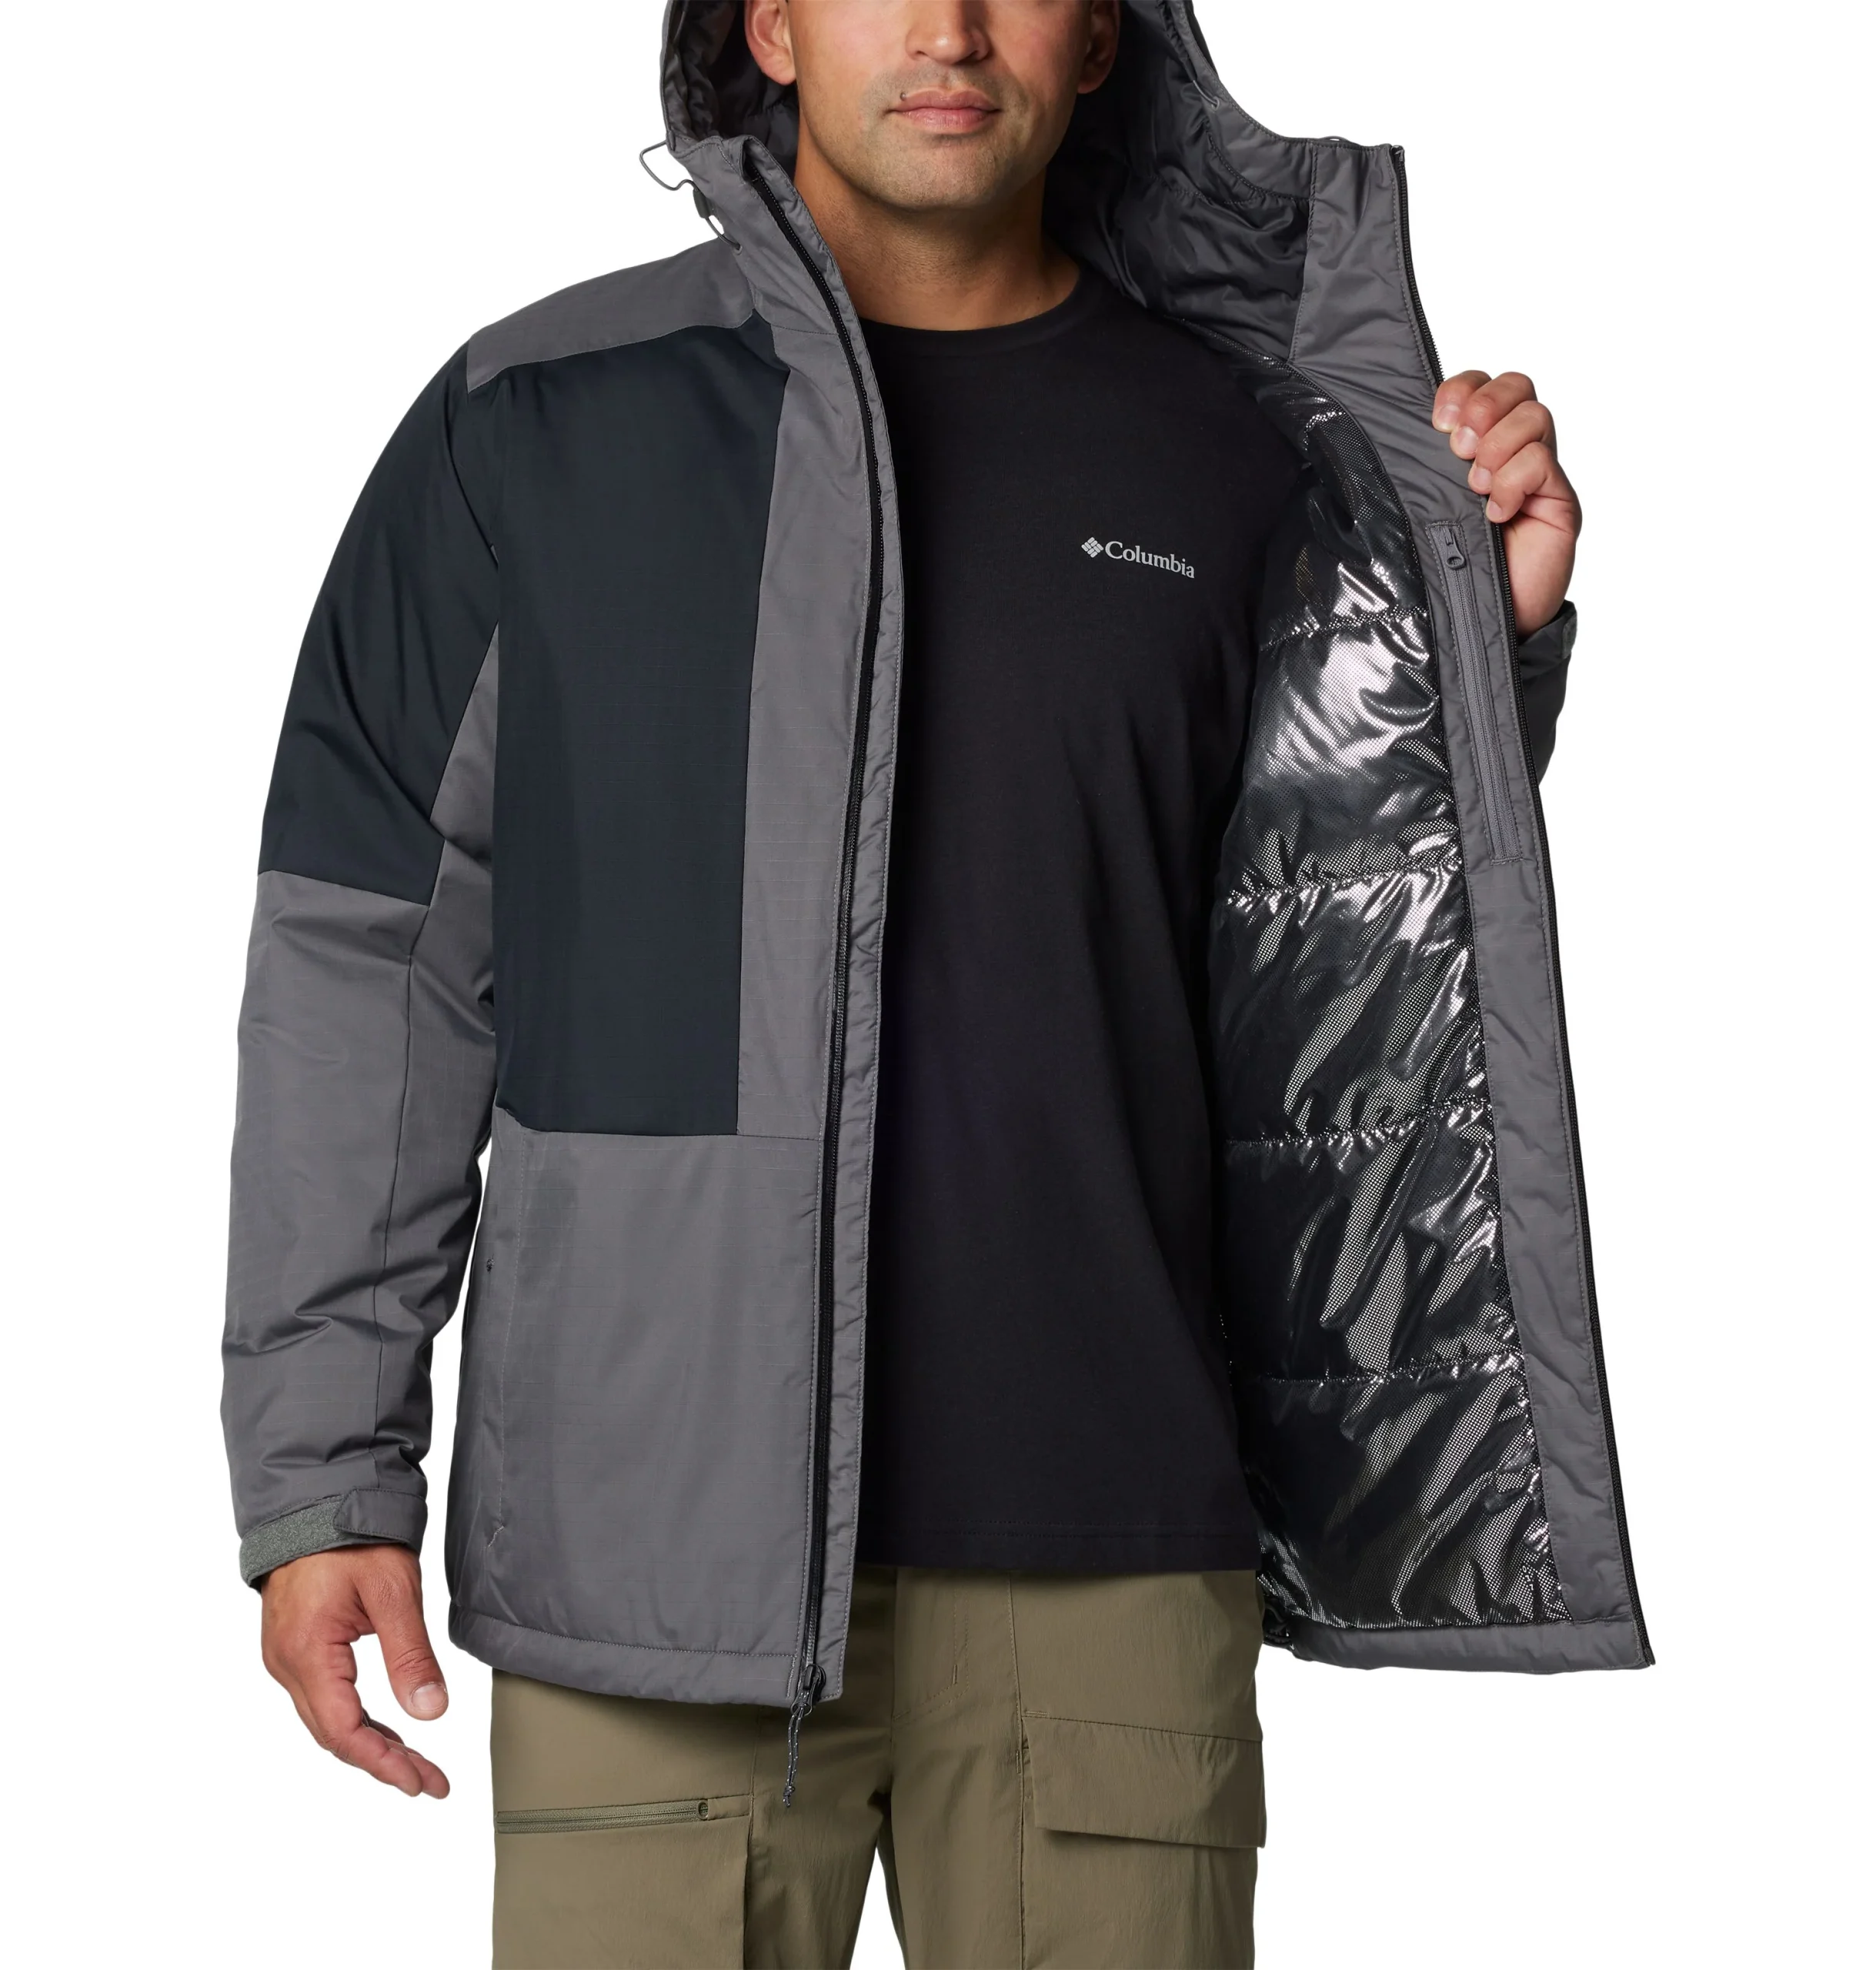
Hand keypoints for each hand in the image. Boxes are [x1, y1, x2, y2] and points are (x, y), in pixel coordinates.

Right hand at [260, 1545, 450, 1797]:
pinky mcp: (295, 1646)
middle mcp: (287, 1663)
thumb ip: (410, 1654)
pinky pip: (323, 1697)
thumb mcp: (392, 1590)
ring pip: (327, 1718)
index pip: (344, 1731)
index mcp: (307, 1653)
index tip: (420, 1783)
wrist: (316, 1494)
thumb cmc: (350, 1533)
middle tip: (430, 1781)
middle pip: (333, 1733)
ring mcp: (286, 1655)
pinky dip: (355, 1718)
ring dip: (370, 1742)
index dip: (383, 1763)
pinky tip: (386, 1726)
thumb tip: (431, 1713)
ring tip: (416, 1763)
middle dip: (383, 1761)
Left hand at [1432, 371, 1580, 636]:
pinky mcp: (1559, 501)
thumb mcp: (1421, 511)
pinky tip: (1496, 513)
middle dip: (1484, 406)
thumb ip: (1415, 474)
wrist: (1483, 621)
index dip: (1461, 389)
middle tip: (1458, 448)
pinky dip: (1515, 481)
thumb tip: (1384, 438)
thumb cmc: (1450, 568)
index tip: (1437, 421)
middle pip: (1516, 386)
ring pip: (1534, 416)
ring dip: (1498, 444)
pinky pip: (1542, 463)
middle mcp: (1511, 452)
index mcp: (1474, 447)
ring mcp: (1539, 475)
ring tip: (1476, 486)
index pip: (1479, 386)